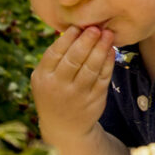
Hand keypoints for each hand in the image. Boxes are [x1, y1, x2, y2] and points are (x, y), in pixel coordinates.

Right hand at [31, 25, 115, 143]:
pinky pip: (103, 77)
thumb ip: (53, 58)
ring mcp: (77, 94)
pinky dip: (108, 62)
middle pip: (74, 58)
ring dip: (101, 48)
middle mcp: (59, 86)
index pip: (55, 53)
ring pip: (91, 67)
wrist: (64, 128)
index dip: (67, 38)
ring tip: (107, 34)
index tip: (77, 26)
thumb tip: (71, 29)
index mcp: (43, 77)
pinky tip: (111, 50)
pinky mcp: (94, 100)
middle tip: (95, 27)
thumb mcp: (43, 79)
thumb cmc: (53, 93)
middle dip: (86, 40)